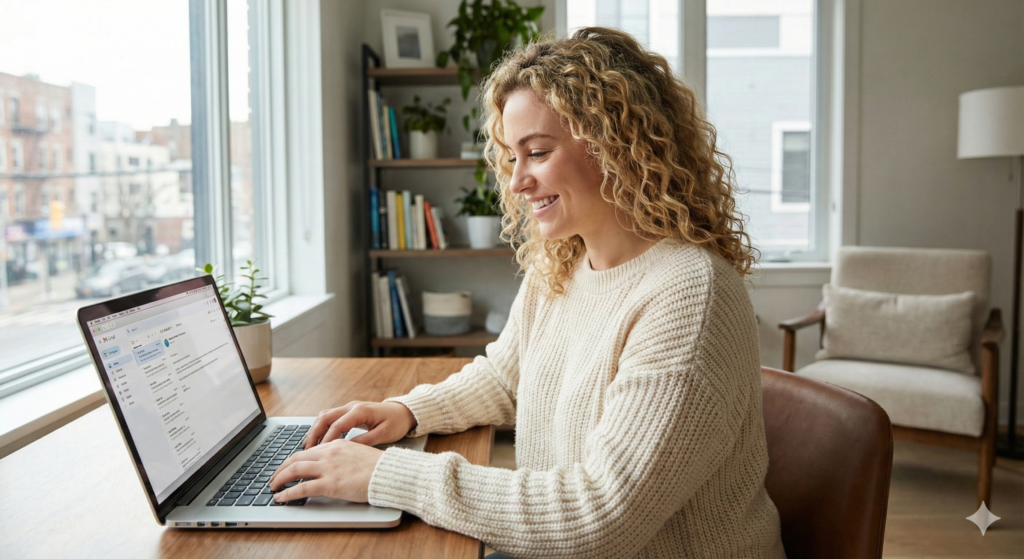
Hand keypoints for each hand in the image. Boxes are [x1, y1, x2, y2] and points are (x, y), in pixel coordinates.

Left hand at [268, 439, 383, 502]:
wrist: (390, 472)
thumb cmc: (379, 466)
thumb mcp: (359, 453)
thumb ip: (344, 456)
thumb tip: (335, 464)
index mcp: (337, 444)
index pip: (308, 450)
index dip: (294, 459)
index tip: (288, 466)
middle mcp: (329, 453)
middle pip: (296, 458)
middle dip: (281, 468)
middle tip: (275, 477)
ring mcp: (328, 468)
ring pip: (294, 470)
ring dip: (280, 479)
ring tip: (273, 487)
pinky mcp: (330, 484)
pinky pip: (302, 488)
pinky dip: (288, 493)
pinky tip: (281, 498)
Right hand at [303, 401, 416, 449]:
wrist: (404, 412)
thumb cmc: (397, 423)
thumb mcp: (384, 434)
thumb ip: (365, 441)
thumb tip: (347, 449)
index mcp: (360, 411)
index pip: (337, 424)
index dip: (327, 439)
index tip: (319, 452)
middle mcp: (352, 406)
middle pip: (325, 417)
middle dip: (314, 433)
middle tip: (306, 450)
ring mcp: (350, 407)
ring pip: (325, 416)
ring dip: (315, 429)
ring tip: (308, 447)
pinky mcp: (350, 411)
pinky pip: (331, 417)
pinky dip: (322, 427)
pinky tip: (318, 440)